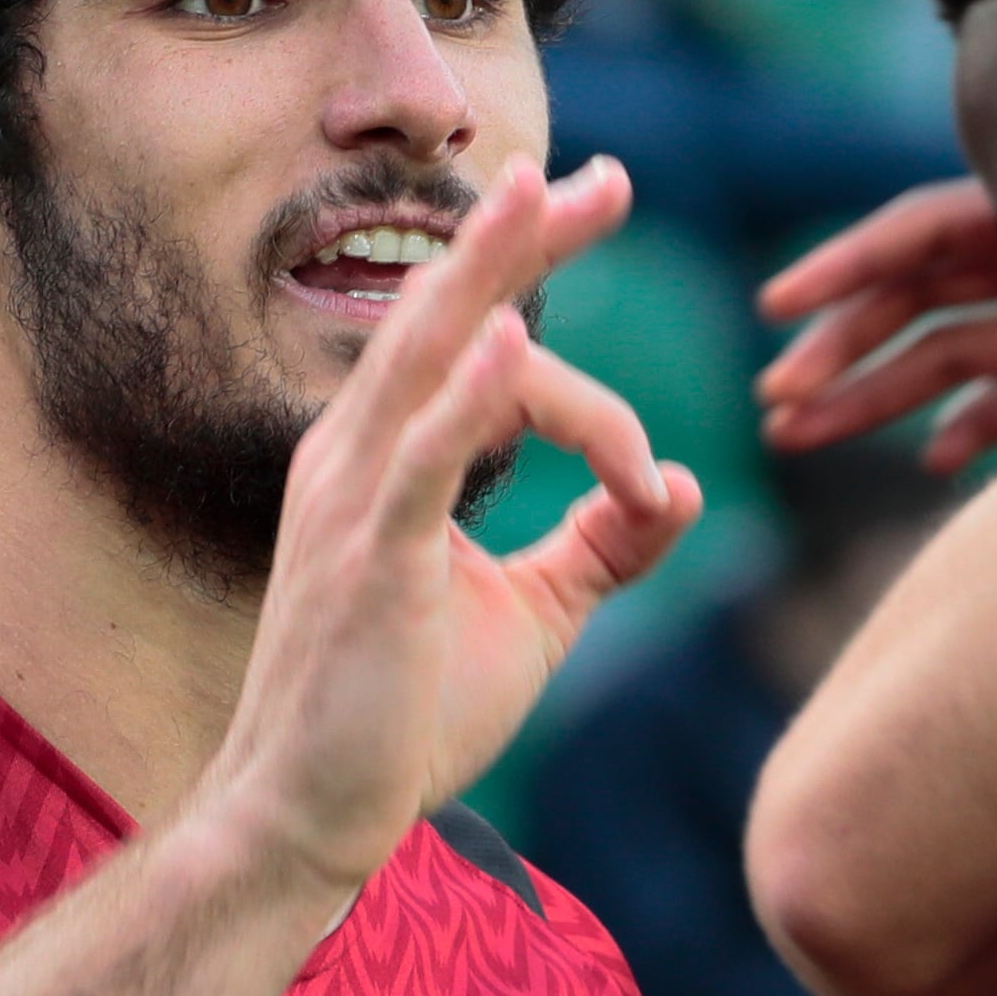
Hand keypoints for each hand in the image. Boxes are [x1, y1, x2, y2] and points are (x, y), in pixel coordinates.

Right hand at [199, 155, 699, 902]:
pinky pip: (420, 459)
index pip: (487, 359)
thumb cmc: (404, 720)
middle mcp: (356, 456)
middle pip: (443, 313)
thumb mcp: (532, 615)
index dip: (577, 366)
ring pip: (424, 356)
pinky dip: (467, 395)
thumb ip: (605, 545)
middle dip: (520, 237)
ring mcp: (352, 502)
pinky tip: (515, 340)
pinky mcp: (366, 560)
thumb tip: (686, 484)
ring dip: (488, 271)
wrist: (311, 820)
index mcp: (386, 458)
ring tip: (541, 194)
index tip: (646, 453)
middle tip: (603, 176)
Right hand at [754, 177, 996, 471]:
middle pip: (920, 296)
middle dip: (839, 344)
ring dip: (868, 396)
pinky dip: (967, 429)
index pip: (927, 230)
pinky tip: (934, 462)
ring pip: (946, 355)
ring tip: (791, 434)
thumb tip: (983, 412)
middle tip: (773, 397)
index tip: (771, 308)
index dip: (845, 265)